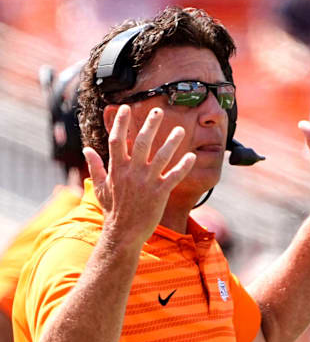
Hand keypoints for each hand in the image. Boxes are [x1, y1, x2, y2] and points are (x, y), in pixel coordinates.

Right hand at [83, 105, 195, 246]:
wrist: (122, 233)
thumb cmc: (112, 210)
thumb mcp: (99, 187)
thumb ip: (94, 166)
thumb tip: (86, 149)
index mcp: (117, 169)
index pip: (117, 140)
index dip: (121, 123)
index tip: (126, 108)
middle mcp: (132, 172)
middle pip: (142, 142)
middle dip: (150, 124)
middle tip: (158, 110)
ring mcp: (147, 182)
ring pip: (161, 157)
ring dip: (171, 142)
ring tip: (180, 129)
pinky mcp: (159, 193)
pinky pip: (174, 177)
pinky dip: (184, 166)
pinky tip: (192, 156)